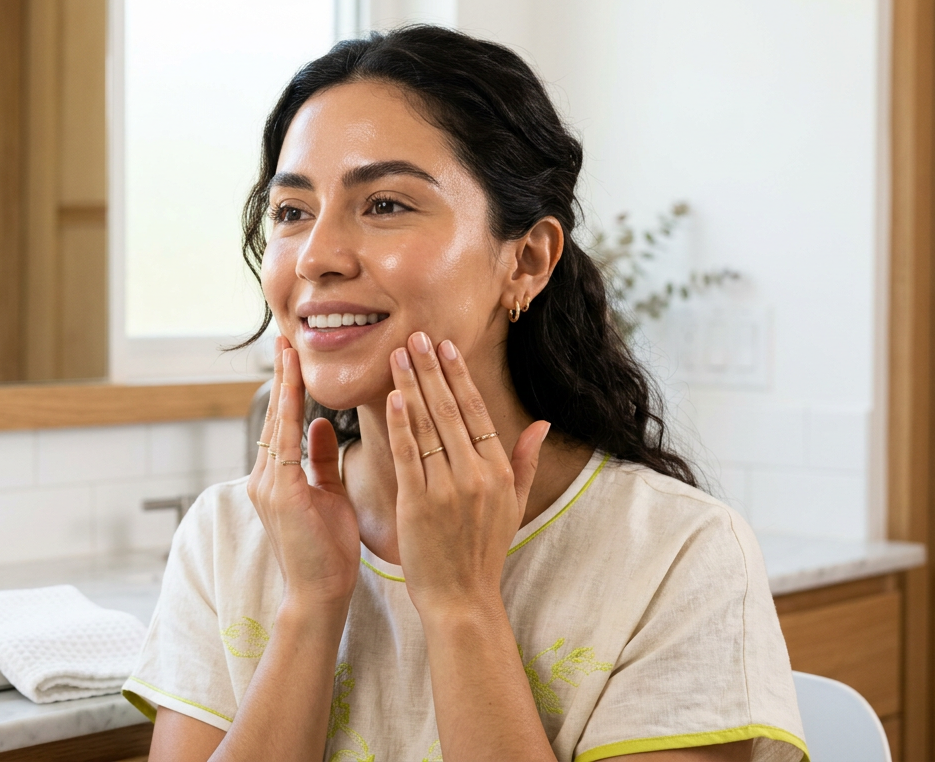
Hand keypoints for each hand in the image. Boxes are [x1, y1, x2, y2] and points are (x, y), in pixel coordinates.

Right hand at [248, 336, 361, 609]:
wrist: (320, 594)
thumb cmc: (329, 551)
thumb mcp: (328, 495)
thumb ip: (321, 459)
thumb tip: (319, 425)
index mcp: (277, 479)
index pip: (283, 423)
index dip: (288, 389)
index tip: (294, 355)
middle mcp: (265, 478)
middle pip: (274, 416)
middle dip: (282, 377)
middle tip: (287, 339)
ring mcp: (267, 486)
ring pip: (277, 424)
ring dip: (284, 387)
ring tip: (289, 352)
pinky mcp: (279, 495)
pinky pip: (285, 445)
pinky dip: (291, 415)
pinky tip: (297, 391)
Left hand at [385, 332, 549, 615]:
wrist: (462, 598)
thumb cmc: (484, 552)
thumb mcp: (515, 505)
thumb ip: (526, 462)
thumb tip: (542, 424)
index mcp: (499, 472)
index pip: (476, 412)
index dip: (459, 376)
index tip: (445, 346)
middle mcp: (475, 475)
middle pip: (450, 410)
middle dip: (431, 369)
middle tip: (415, 335)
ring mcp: (447, 489)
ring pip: (427, 426)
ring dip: (411, 386)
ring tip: (398, 355)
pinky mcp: (419, 503)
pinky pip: (408, 455)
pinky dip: (400, 424)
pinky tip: (391, 397)